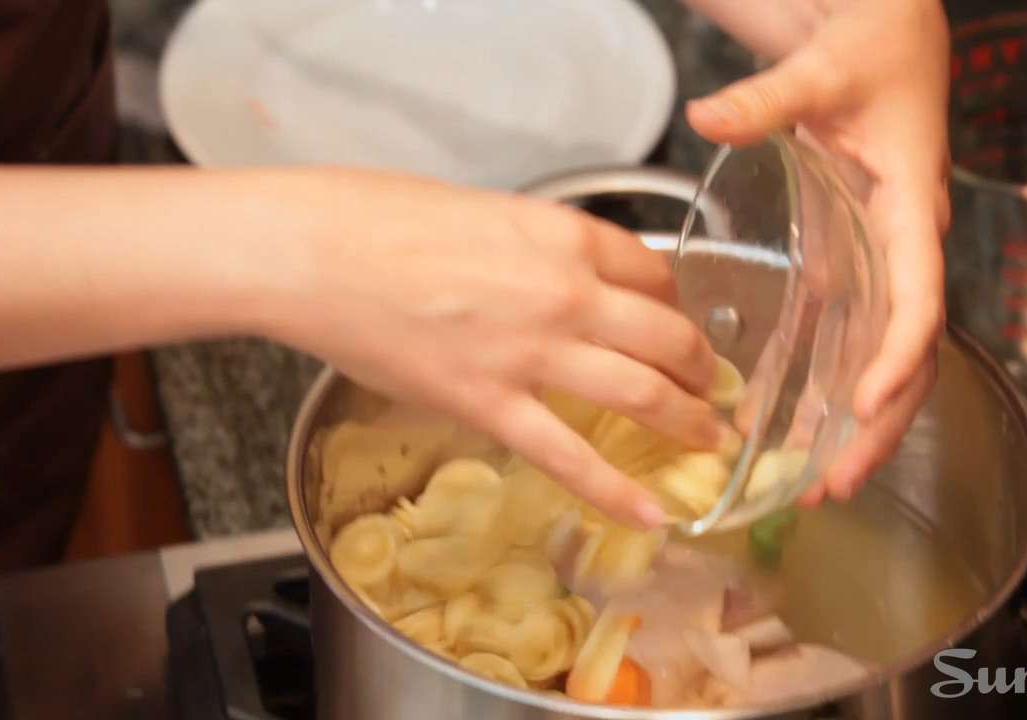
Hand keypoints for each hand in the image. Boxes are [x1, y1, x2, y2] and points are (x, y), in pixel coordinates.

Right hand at [263, 168, 720, 526]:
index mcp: (564, 234)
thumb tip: (560, 277)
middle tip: (713, 390)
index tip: (682, 324)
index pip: (656, 272)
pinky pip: (571, 456)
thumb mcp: (482, 210)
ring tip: (707, 443)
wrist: (312, 250)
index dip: (680, 305)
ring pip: (641, 393)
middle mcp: (566, 291)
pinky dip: (618, 491)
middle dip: (701, 369)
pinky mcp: (488, 404)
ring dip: (687, 422)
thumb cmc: (378, 217)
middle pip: (668, 335)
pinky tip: (653, 513)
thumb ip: (536, 248)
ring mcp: (531, 351)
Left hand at [682, 0, 949, 501]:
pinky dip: (817, 385)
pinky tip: (778, 426)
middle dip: (877, 425)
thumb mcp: (822, 70)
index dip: (897, 357)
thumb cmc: (871, 53)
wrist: (887, 41)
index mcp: (909, 209)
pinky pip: (840, 337)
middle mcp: (900, 249)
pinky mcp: (847, 263)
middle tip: (832, 483)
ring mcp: (875, 263)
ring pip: (874, 359)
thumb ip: (769, 98)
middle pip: (904, 356)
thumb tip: (708, 113)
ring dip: (848, 423)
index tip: (867, 405)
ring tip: (810, 481)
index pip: (917, 297)